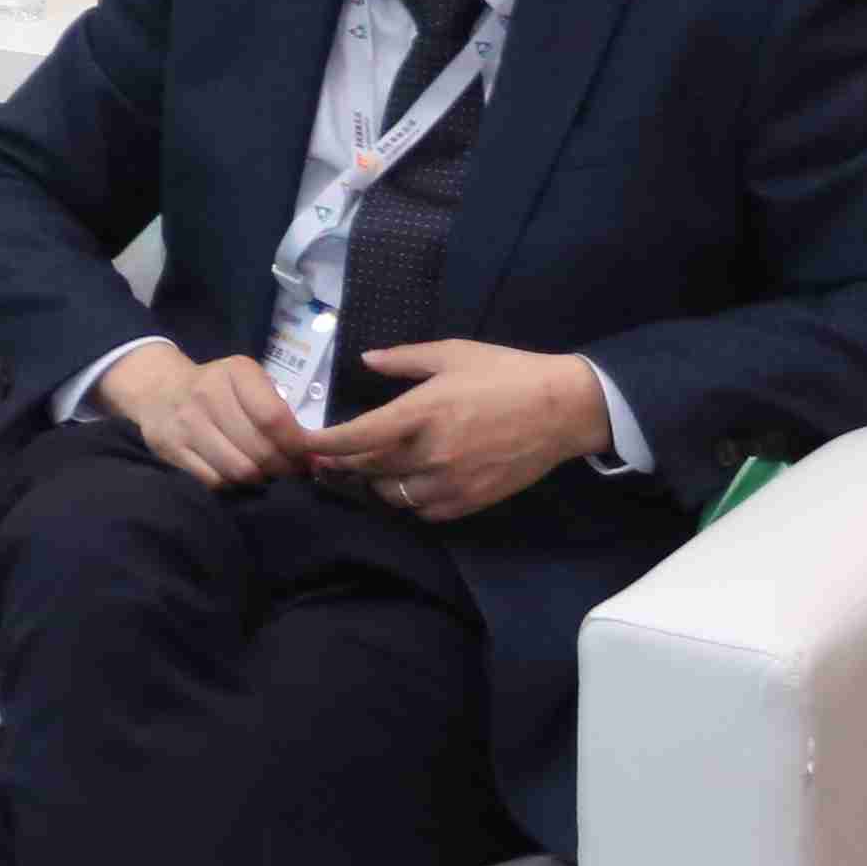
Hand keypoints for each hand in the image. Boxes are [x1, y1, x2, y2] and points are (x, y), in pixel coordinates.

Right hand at [95, 344, 311, 486]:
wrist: (156, 388)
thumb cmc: (215, 387)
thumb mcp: (245, 380)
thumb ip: (275, 407)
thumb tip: (312, 452)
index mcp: (235, 372)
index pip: (274, 418)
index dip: (296, 445)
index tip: (307, 456)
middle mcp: (208, 394)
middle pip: (260, 449)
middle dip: (283, 467)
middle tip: (290, 470)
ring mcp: (187, 423)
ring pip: (240, 470)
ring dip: (260, 478)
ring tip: (265, 473)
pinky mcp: (171, 448)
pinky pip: (215, 481)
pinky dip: (233, 484)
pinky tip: (238, 475)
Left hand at [308, 344, 613, 521]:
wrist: (562, 409)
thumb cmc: (504, 374)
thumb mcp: (451, 354)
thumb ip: (403, 360)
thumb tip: (364, 360)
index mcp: (421, 412)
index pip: (358, 437)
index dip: (325, 445)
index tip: (303, 445)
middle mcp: (431, 453)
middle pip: (369, 470)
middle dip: (343, 464)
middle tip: (328, 457)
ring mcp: (452, 482)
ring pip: (393, 496)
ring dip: (376, 483)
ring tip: (370, 469)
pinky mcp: (471, 501)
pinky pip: (424, 511)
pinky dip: (409, 500)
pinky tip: (408, 484)